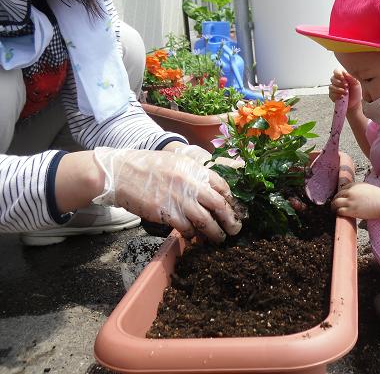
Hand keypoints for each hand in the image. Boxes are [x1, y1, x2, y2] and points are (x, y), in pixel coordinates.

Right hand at [92, 147, 242, 242]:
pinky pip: (186, 228)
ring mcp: (179, 199)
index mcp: (195, 169)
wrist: (120, 172)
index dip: (232, 201)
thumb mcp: (177, 163)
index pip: (223, 186)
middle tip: (235, 230)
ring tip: (219, 239)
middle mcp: (191, 184)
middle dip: (231, 220)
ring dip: (215, 233)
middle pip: (219, 205)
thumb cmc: (148, 166)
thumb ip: (195, 175)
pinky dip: (192, 234)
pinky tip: (194, 237)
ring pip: (206, 221)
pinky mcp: (166, 213)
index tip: (237, 211)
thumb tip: (212, 191)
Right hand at [329, 69, 361, 112]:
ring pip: (331, 87)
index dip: (338, 74)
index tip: (343, 78)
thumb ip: (351, 77)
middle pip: (332, 78)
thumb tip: (344, 72)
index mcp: (343, 77)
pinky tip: (342, 97)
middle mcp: (337, 82)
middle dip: (339, 83)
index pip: (336, 71)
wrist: (355, 103)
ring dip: (339, 90)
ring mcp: (334, 89)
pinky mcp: (332, 96)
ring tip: (346, 93)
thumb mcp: (357, 84)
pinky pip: (331, 94)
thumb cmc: (356, 93)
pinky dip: (337, 95)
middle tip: (346, 87)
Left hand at [331, 182, 379, 219]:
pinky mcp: (351, 210)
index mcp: (355, 185)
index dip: (341, 193)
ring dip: (333, 206)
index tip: (341, 197)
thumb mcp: (368, 188)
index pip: (344, 187)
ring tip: (333, 209)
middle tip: (335, 203)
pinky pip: (340, 211)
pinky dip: (338, 212)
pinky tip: (338, 214)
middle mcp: (351, 192)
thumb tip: (357, 195)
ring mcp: (350, 201)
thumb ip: (360, 190)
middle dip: (335, 199)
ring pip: (336, 203)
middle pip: (338, 194)